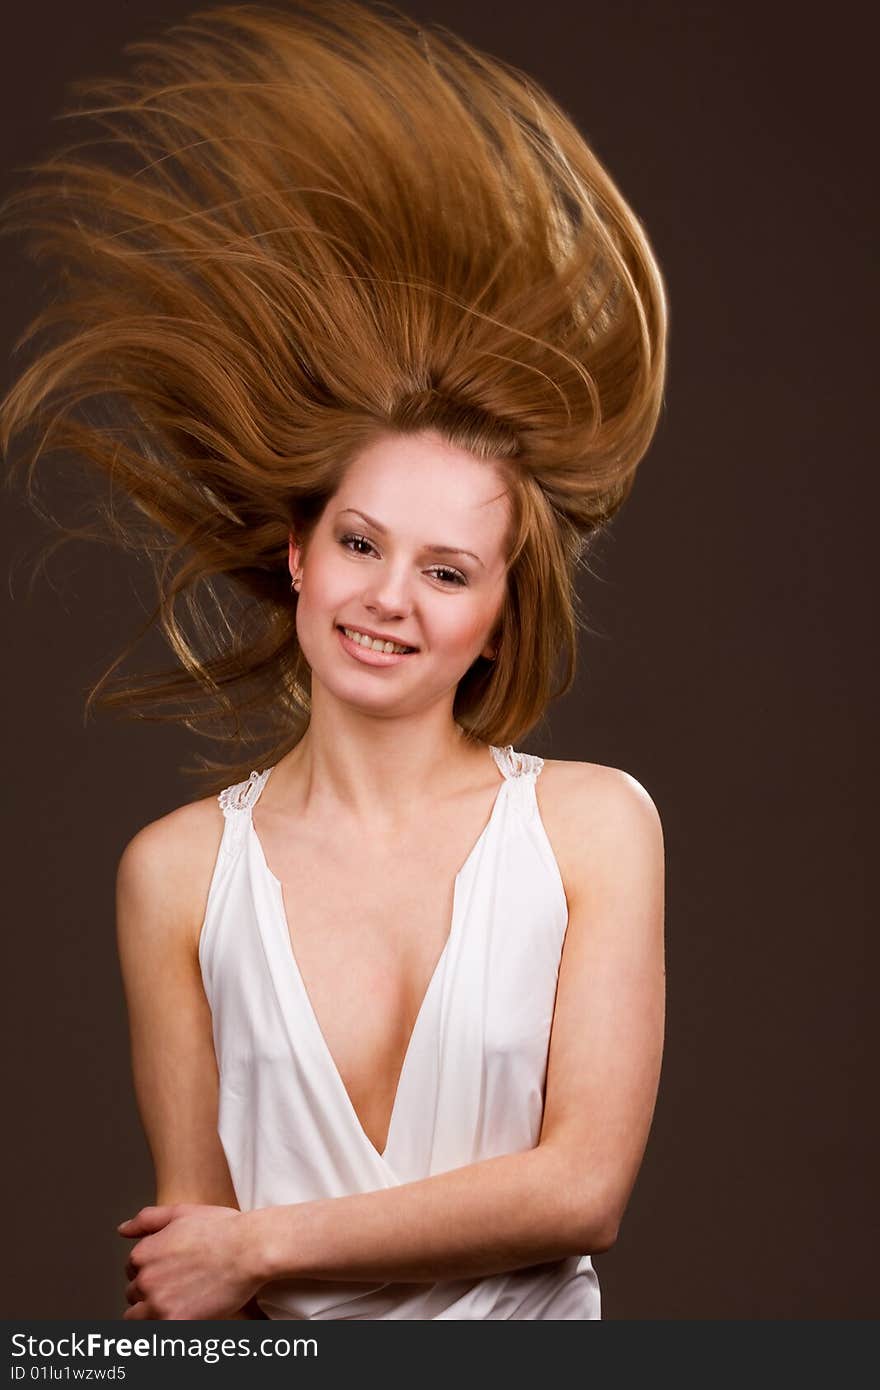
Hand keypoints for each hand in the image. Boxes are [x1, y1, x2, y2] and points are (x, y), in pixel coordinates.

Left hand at [117, 1204, 261, 1319]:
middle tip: (179, 1286)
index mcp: (143, 1253)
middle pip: (133, 1295)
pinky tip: (186, 1313)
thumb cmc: (221, 1229)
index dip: (151, 1269)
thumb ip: (147, 1219)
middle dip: (151, 1291)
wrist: (249, 1250)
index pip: (132, 1270)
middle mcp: (145, 1280)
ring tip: (179, 1302)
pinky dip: (166, 1324)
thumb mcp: (181, 1213)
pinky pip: (156, 1333)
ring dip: (152, 1312)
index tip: (171, 1269)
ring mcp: (157, 1304)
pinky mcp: (174, 1323)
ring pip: (137, 1318)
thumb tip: (122, 1229)